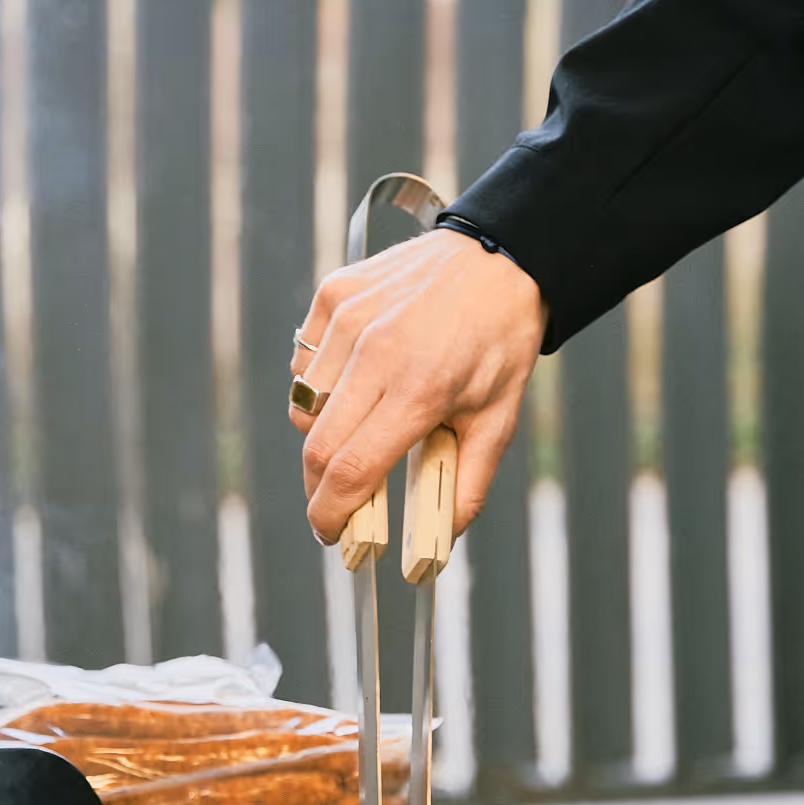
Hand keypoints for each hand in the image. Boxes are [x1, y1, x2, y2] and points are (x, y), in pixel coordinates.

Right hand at [289, 229, 546, 542]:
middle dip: (319, 490)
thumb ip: (466, 488)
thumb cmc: (499, 342)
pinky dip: (320, 387)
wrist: (498, 257)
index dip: (332, 513)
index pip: (351, 470)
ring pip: (304, 409)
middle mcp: (376, 351)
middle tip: (338, 503)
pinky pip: (304, 367)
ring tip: (363, 425)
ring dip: (323, 435)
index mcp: (420, 388)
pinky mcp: (334, 296)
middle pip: (316, 448)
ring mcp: (349, 319)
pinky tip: (358, 379)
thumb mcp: (498, 421)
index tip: (331, 533)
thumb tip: (436, 547)